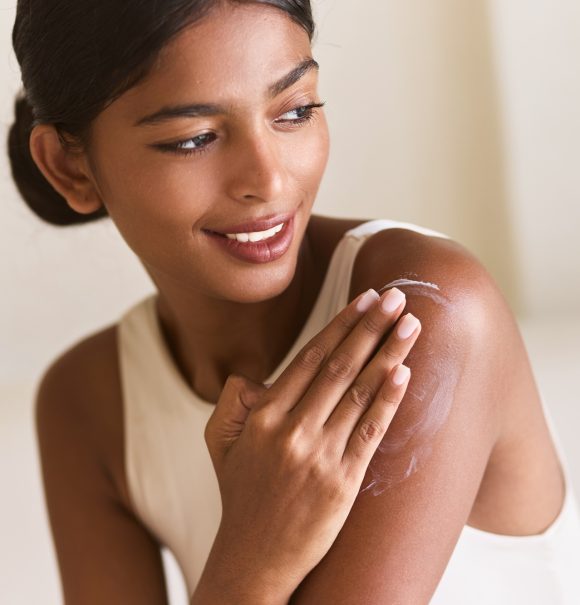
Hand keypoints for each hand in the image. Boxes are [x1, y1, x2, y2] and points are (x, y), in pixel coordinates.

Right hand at [203, 287, 420, 598]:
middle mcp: (291, 430)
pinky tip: (404, 374)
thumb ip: (232, 401)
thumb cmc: (240, 495)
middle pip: (338, 367)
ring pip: (358, 393)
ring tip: (411, 325)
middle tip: (397, 296)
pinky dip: (387, 401)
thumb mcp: (221, 443)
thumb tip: (258, 377)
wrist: (252, 558)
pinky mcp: (342, 483)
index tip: (364, 299)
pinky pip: (369, 433)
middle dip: (371, 327)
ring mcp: (318, 456)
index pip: (310, 358)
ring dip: (388, 354)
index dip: (340, 325)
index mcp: (263, 415)